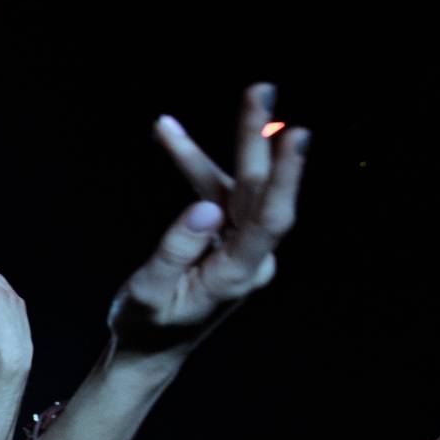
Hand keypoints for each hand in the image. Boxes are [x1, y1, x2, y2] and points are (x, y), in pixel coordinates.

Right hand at [110, 84, 308, 352]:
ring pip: (232, 188)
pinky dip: (191, 166)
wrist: (148, 349)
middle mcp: (249, 258)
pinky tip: (168, 135)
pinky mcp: (227, 237)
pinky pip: (215, 194)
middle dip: (257, 139)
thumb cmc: (145, 327)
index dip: (286, 177)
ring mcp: (241, 246)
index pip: (271, 220)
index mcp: (236, 276)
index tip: (295, 136)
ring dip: (204, 154)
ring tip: (167, 126)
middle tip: (261, 91)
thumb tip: (206, 208)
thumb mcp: (148, 294)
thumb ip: (175, 251)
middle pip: (258, 191)